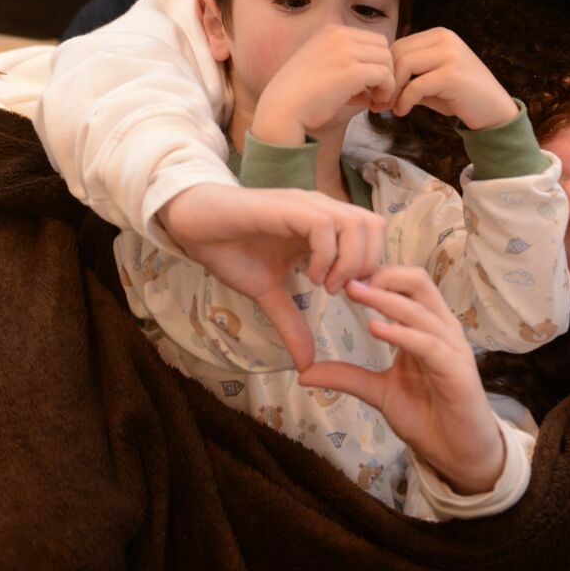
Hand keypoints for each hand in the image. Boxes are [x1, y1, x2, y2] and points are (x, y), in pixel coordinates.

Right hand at [160, 183, 387, 369]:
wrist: (194, 225)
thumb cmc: (231, 249)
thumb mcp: (268, 294)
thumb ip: (291, 322)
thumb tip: (306, 365)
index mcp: (322, 226)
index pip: (373, 235)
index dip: (371, 268)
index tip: (351, 299)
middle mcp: (320, 210)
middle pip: (375, 225)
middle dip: (368, 265)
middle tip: (344, 293)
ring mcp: (305, 206)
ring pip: (357, 223)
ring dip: (349, 262)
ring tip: (325, 286)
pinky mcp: (286, 206)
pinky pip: (324, 225)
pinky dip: (326, 256)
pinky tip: (309, 277)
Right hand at [251, 25, 396, 145]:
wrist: (281, 110)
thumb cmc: (301, 96)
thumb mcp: (323, 66)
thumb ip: (348, 63)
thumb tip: (380, 74)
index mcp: (330, 31)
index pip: (372, 40)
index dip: (376, 63)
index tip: (369, 85)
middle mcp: (338, 34)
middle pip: (383, 47)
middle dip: (385, 71)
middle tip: (376, 95)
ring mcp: (344, 51)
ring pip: (387, 60)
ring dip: (386, 82)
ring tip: (374, 100)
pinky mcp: (350, 70)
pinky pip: (385, 76)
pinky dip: (385, 91)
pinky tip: (372, 104)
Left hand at [297, 265, 505, 495]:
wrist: (459, 455)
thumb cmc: (427, 417)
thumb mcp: (379, 392)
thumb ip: (348, 376)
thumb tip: (304, 373)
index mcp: (425, 327)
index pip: (406, 284)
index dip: (376, 275)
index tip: (341, 274)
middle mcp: (441, 330)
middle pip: (418, 282)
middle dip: (383, 275)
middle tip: (347, 278)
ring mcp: (452, 348)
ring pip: (420, 309)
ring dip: (385, 299)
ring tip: (354, 292)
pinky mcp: (458, 371)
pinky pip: (428, 344)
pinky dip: (401, 333)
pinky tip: (375, 328)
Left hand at [389, 28, 517, 130]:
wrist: (494, 111)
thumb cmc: (461, 96)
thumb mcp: (431, 79)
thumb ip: (409, 74)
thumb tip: (378, 82)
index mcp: (439, 34)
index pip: (399, 45)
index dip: (385, 69)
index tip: (378, 91)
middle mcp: (444, 38)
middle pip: (398, 53)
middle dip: (385, 79)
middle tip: (378, 102)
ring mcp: (450, 54)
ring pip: (404, 65)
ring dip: (393, 90)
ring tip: (390, 107)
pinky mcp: (451, 74)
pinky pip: (416, 86)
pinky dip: (404, 101)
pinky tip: (402, 112)